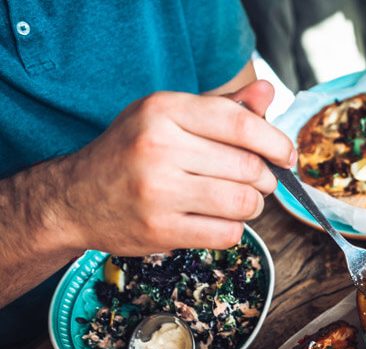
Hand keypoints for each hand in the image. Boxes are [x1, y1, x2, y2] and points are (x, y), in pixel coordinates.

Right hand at [61, 80, 294, 253]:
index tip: (287, 156)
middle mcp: (159, 146)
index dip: (275, 142)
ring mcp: (158, 190)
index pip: (240, 124)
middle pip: (248, 167)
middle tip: (255, 182)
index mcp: (164, 110)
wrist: (74, 198)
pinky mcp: (161, 228)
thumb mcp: (170, 117)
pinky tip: (216, 220)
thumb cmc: (132, 153)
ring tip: (236, 201)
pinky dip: (232, 229)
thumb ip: (223, 108)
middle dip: (263, 179)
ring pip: (244, 202)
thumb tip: (269, 94)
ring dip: (252, 205)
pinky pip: (228, 233)